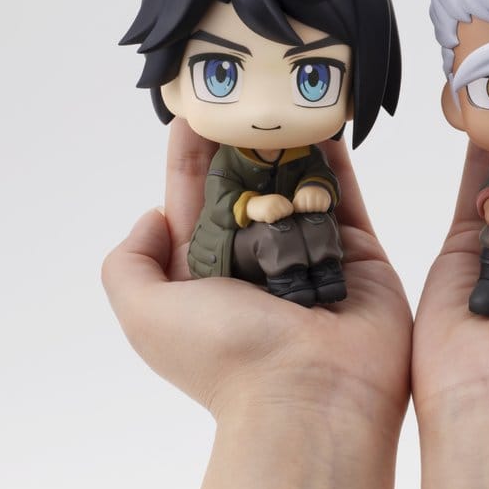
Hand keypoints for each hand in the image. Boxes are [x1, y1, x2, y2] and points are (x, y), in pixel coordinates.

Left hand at [103, 119, 410, 423]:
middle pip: (248, 186)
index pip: (194, 201)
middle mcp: (258, 262)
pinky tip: (326, 121)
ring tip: (286, 96)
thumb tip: (152, 217)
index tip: (193, 109)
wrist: (314, 396)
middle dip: (243, 141)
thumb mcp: (146, 313)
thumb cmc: (227, 356)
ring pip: (298, 186)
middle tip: (245, 92)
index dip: (191, 156)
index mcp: (207, 274)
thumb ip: (131, 263)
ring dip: (291, 144)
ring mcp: (310, 255)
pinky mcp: (358, 254)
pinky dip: (336, 160)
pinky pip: (344, 196)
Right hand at [246, 193, 294, 223]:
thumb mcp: (275, 202)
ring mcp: (273, 206)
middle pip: (286, 214)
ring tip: (267, 214)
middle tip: (272, 213)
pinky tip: (264, 216)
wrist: (250, 204)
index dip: (285, 213)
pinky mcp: (267, 213)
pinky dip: (268, 220)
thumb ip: (283, 206)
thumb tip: (291, 214)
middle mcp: (277, 201)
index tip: (278, 211)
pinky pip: (272, 220)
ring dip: (274, 218)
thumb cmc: (264, 205)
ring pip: (280, 218)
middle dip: (281, 216)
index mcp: (280, 198)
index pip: (290, 209)